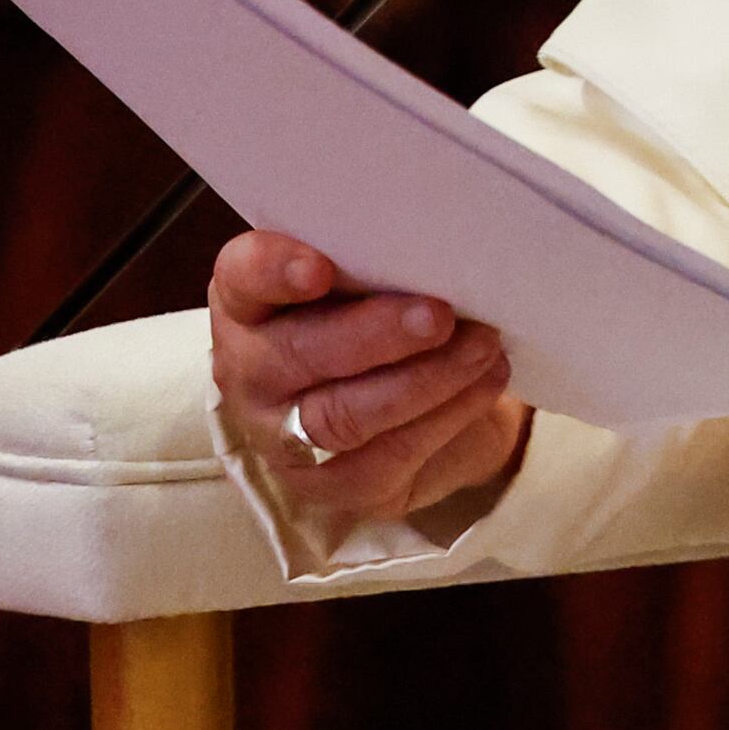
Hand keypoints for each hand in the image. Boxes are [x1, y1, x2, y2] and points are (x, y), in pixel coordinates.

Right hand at [210, 232, 529, 554]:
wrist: (414, 409)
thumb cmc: (384, 326)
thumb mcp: (371, 285)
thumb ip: (378, 264)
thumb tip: (439, 243)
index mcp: (250, 305)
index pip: (242, 278)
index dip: (273, 270)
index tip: (320, 269)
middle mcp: (252, 372)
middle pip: (296, 354)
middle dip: (373, 334)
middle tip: (438, 315)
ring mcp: (285, 438)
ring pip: (342, 417)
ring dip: (423, 379)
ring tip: (482, 346)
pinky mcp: (336, 485)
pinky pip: (390, 455)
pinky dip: (447, 415)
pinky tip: (486, 381)